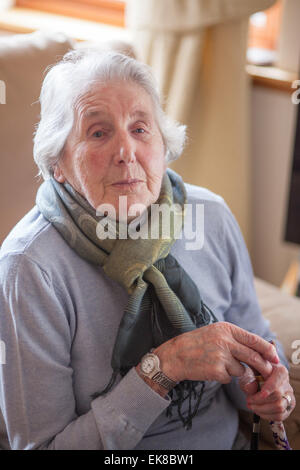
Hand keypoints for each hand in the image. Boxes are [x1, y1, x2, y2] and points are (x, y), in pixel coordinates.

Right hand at [154, 321, 278, 383]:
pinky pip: (229, 377)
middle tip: (266, 372)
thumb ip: (234, 339)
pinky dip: (223, 376)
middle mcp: (225, 340)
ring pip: (241, 369)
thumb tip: (257, 350)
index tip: (274, 357)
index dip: (267, 349)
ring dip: (235, 371)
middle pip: (253, 356)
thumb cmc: (196, 344)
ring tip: (218, 365)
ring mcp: (221, 356)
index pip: (254, 339)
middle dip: (262, 366)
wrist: (175, 355)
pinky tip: (210, 369)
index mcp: (226, 329)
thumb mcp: (215, 333)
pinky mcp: (217, 370)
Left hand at [239, 363, 295, 420]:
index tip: (261, 394)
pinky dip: (267, 416)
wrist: (260, 381)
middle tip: (248, 400)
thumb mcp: (251, 372)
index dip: (270, 388)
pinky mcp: (288, 408)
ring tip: (251, 406)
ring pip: (279, 407)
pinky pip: (280, 416)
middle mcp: (287, 385)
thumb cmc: (256, 374)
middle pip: (277, 396)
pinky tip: (258, 411)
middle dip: (260, 401)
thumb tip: (248, 387)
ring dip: (262, 410)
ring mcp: (289, 397)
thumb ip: (250, 378)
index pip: (277, 381)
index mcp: (280, 372)